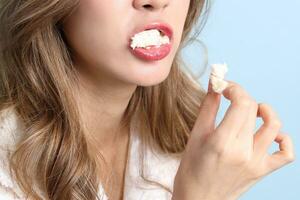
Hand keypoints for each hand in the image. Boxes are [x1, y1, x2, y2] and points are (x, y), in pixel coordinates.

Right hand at [172, 80, 295, 199]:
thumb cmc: (191, 169)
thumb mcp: (195, 136)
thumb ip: (208, 107)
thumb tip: (215, 84)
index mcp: (222, 142)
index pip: (242, 102)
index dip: (234, 88)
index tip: (223, 87)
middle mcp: (243, 152)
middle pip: (253, 109)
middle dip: (241, 94)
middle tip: (229, 95)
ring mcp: (256, 163)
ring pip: (273, 126)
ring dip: (264, 111)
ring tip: (252, 111)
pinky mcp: (263, 171)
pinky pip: (285, 153)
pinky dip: (282, 139)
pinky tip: (269, 134)